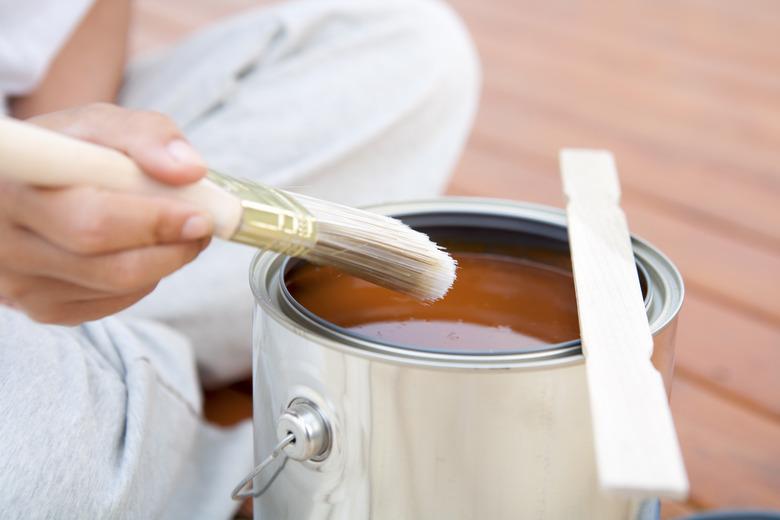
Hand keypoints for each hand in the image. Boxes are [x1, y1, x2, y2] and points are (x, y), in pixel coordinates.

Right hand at [0, 103, 212, 324]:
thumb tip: (190, 171)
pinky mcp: (40, 309)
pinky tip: (142, 252)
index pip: (93, 222)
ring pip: (117, 288)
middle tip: (203, 226)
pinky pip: (111, 304)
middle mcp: (5, 242)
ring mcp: (19, 284)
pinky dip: (143, 280)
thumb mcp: (100, 125)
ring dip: (165, 262)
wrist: (26, 187)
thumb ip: (147, 136)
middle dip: (173, 248)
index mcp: (15, 186)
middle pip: (110, 265)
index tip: (198, 215)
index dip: (153, 222)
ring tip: (179, 233)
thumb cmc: (68, 152)